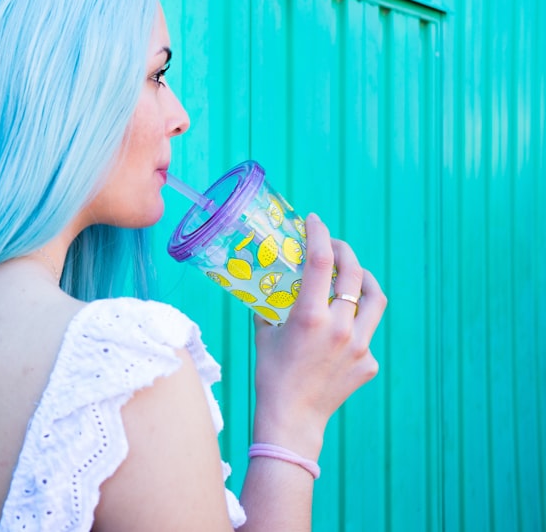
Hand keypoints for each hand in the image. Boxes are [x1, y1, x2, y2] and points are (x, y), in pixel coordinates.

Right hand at [250, 213, 385, 458]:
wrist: (292, 418)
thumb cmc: (271, 376)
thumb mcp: (265, 335)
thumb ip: (271, 307)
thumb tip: (271, 284)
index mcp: (309, 316)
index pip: (320, 260)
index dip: (319, 233)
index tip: (315, 220)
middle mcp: (340, 327)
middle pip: (354, 272)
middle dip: (344, 251)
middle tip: (334, 246)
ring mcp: (359, 345)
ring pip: (375, 299)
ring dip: (364, 280)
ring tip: (354, 276)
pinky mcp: (369, 362)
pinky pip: (367, 333)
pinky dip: (355, 324)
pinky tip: (340, 332)